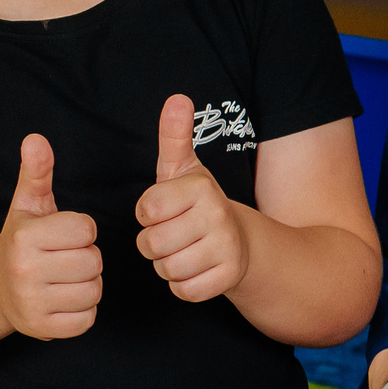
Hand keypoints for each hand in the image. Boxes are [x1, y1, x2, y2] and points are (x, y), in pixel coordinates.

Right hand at [0, 134, 101, 340]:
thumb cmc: (22, 241)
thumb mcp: (27, 205)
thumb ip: (36, 172)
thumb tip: (35, 139)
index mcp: (25, 237)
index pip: (86, 229)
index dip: (81, 231)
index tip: (64, 235)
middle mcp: (25, 271)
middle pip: (94, 261)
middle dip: (87, 258)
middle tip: (65, 258)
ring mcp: (32, 303)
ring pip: (94, 291)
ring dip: (87, 285)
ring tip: (65, 278)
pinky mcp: (42, 328)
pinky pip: (87, 320)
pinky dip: (83, 311)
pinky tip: (64, 299)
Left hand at [136, 95, 249, 301]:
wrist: (242, 242)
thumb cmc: (199, 205)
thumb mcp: (184, 169)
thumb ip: (175, 135)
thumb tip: (177, 98)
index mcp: (200, 187)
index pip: (145, 211)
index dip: (148, 216)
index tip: (166, 211)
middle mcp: (217, 215)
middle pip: (152, 244)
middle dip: (154, 245)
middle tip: (174, 235)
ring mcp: (227, 247)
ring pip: (167, 269)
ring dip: (168, 266)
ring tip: (185, 252)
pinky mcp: (229, 277)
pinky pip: (184, 290)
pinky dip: (184, 285)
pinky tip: (197, 270)